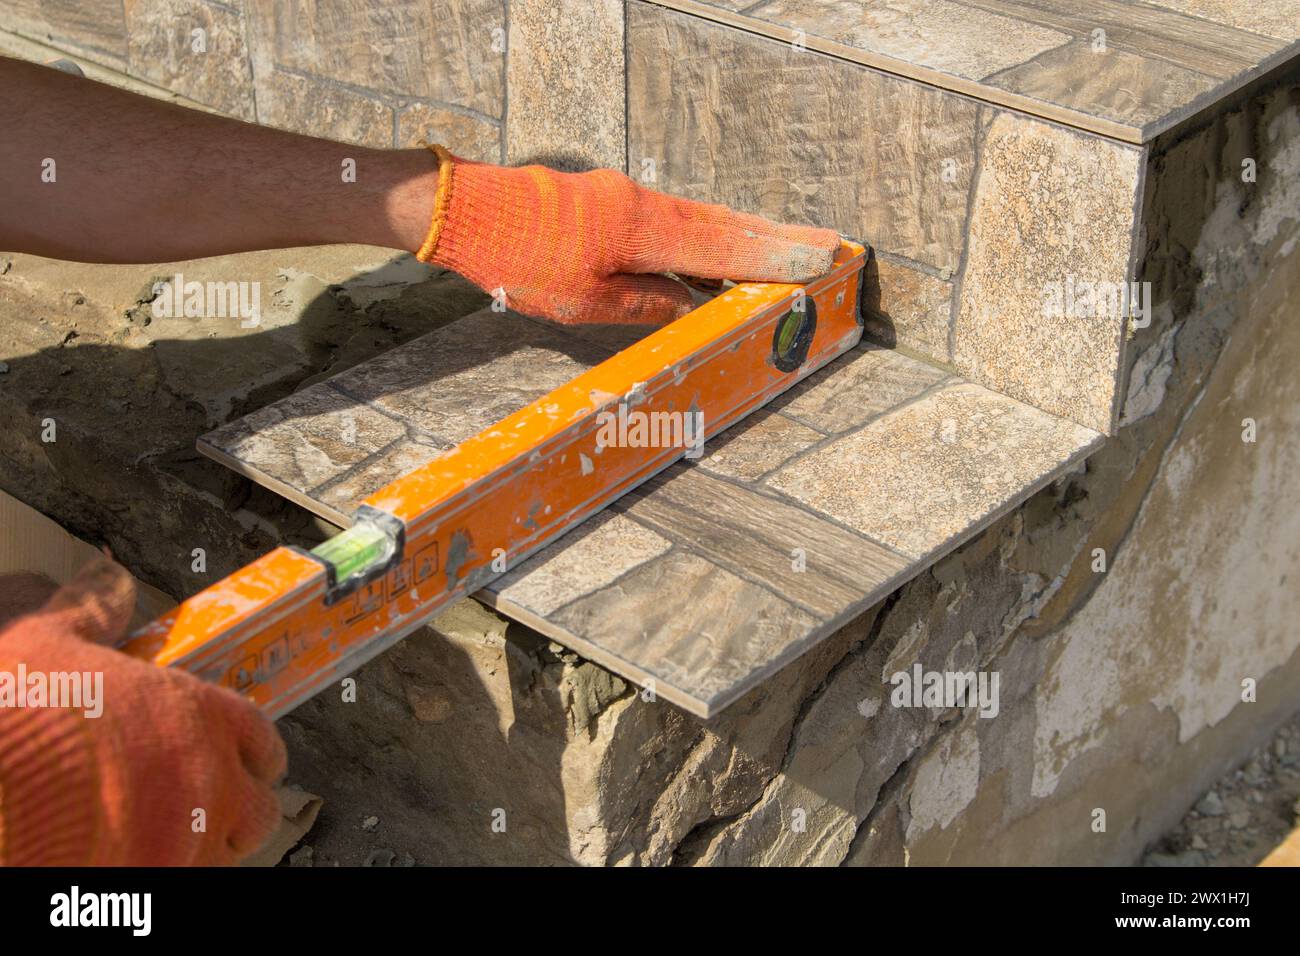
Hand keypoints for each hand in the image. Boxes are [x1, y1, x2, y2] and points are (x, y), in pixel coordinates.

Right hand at [0, 558, 284, 865]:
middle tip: (214, 804)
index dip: (256, 749)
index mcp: (198, 717)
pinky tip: (140, 861)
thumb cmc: (22, 717)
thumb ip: (91, 612)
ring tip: (180, 837)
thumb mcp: (49, 645)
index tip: (249, 756)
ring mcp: (190, 839)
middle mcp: (210, 779)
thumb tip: (109, 577)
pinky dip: (175, 870)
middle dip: (243, 805)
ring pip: (230, 851)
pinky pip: (189, 879)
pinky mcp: (162, 882)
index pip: (260, 737)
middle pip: (260, 805)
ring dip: (213, 843)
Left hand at [415, 146, 840, 324]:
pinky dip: (707, 235)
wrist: (467, 212)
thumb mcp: (584, 301)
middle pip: (723, 223)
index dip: (773, 256)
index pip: (722, 246)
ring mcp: (629, 197)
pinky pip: (674, 219)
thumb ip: (645, 303)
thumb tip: (692, 307)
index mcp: (642, 228)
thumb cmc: (520, 261)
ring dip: (745, 235)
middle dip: (776, 238)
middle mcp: (644, 204)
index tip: (819, 258)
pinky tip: (719, 250)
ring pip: (700, 219)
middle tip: (825, 243)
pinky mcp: (613, 200)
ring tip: (788, 247)